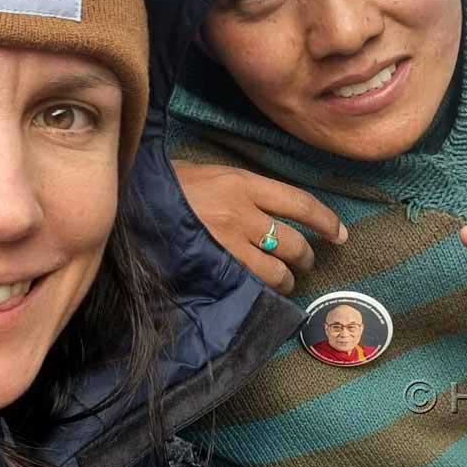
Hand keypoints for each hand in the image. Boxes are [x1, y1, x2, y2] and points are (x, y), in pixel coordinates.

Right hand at [173, 161, 346, 295]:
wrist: (126, 202)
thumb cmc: (162, 184)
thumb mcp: (204, 173)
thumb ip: (237, 191)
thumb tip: (261, 208)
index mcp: (242, 183)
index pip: (300, 203)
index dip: (326, 221)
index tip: (340, 234)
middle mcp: (242, 214)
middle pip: (294, 242)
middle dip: (305, 258)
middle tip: (304, 264)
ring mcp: (227, 245)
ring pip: (276, 271)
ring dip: (284, 281)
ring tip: (282, 282)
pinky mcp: (211, 269)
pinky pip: (249, 287)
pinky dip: (258, 292)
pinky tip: (257, 293)